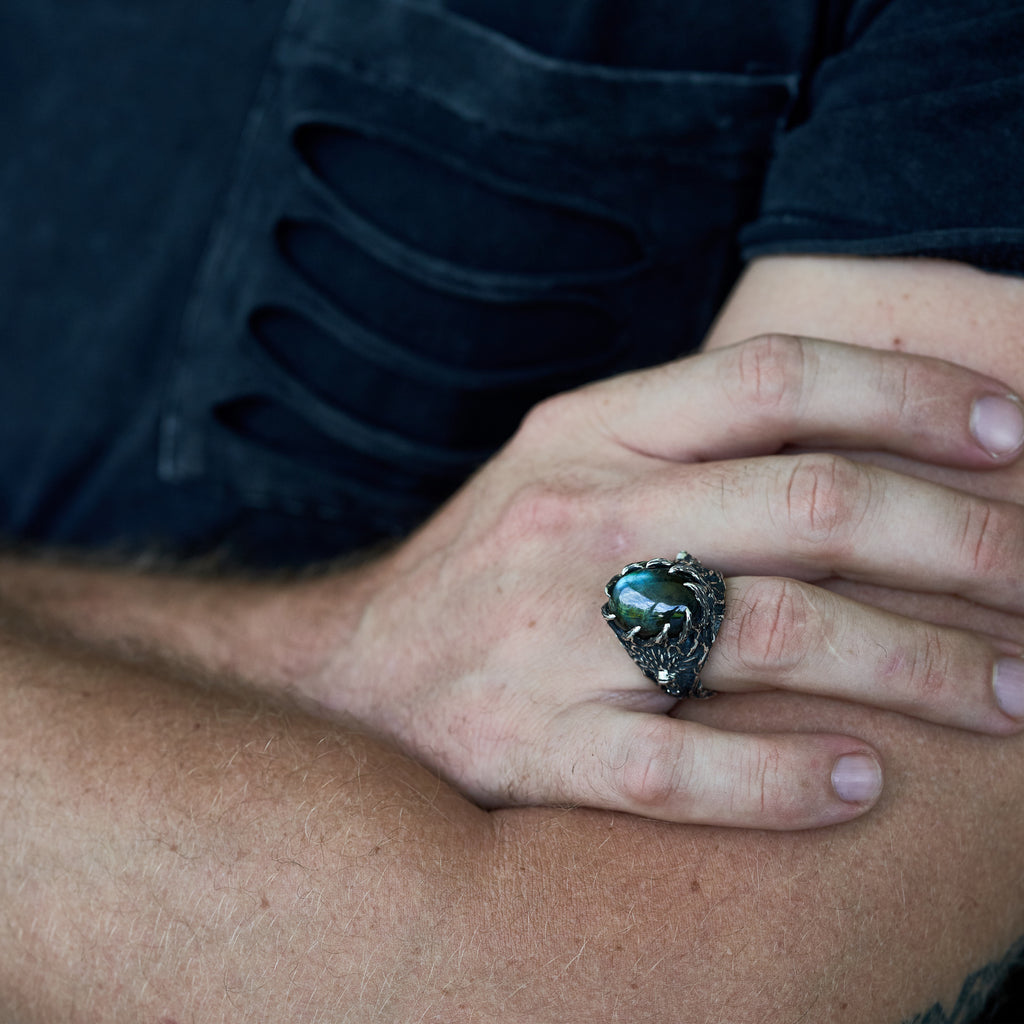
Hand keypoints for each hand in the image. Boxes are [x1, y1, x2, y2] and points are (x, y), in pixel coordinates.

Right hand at [312, 334, 1023, 828]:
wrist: (352, 676)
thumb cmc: (490, 565)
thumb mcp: (565, 467)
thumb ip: (685, 441)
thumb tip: (855, 439)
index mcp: (587, 434)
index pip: (769, 381)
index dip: (902, 397)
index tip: (1006, 432)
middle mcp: (575, 521)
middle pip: (804, 506)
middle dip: (958, 540)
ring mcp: (552, 639)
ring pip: (766, 635)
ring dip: (914, 666)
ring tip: (1009, 694)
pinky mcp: (535, 750)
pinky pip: (683, 772)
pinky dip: (789, 781)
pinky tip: (863, 784)